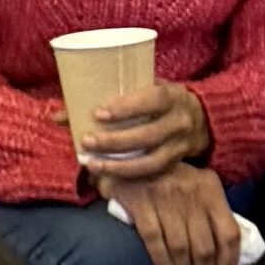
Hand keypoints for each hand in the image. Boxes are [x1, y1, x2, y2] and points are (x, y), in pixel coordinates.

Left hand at [74, 75, 216, 185]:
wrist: (206, 118)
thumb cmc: (162, 99)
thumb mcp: (145, 88)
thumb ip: (109, 97)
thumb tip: (59, 115)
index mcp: (172, 96)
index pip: (152, 100)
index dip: (126, 107)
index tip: (98, 113)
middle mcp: (179, 121)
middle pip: (148, 135)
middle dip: (114, 141)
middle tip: (86, 141)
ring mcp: (179, 146)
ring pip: (150, 161)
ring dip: (118, 165)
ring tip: (92, 164)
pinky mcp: (176, 163)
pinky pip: (152, 174)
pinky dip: (128, 176)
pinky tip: (107, 176)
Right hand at [107, 165, 243, 264]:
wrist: (129, 155)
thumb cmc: (168, 176)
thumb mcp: (196, 186)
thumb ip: (211, 213)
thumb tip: (224, 255)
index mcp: (211, 189)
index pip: (228, 233)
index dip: (228, 262)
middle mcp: (191, 194)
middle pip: (204, 247)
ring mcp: (165, 199)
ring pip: (181, 247)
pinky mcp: (141, 203)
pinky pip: (154, 238)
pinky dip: (161, 259)